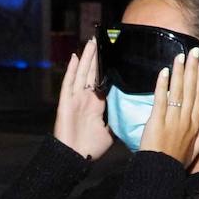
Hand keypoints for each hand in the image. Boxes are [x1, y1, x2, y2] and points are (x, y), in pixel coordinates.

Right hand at [53, 38, 111, 159]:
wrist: (75, 158)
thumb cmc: (91, 148)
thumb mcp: (110, 132)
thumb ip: (117, 121)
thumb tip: (132, 116)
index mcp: (96, 104)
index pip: (102, 81)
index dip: (107, 68)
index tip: (114, 54)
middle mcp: (86, 98)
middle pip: (92, 73)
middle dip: (96, 57)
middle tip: (101, 40)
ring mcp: (75, 99)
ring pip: (81, 73)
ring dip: (86, 58)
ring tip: (91, 42)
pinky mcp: (66, 102)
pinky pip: (68, 83)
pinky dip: (71, 70)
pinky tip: (74, 57)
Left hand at [139, 48, 198, 165]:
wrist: (160, 172)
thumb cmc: (175, 163)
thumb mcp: (193, 152)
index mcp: (195, 125)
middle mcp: (186, 119)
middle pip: (191, 90)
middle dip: (193, 69)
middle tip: (195, 52)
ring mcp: (172, 119)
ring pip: (178, 91)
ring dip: (180, 72)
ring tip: (181, 56)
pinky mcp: (157, 120)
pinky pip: (161, 100)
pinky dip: (163, 85)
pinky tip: (164, 72)